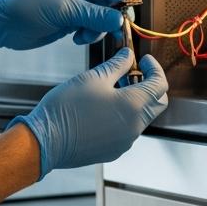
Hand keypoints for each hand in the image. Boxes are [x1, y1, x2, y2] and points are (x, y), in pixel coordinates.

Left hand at [0, 0, 126, 51]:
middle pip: (111, 4)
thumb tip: (120, 20)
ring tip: (81, 35)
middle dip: (108, 21)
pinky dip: (89, 34)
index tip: (123, 22)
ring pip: (103, 18)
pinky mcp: (73, 18)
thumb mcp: (66, 11)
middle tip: (108, 34)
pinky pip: (93, 27)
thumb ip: (96, 15)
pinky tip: (76, 37)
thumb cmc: (28, 9)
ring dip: (97, 30)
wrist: (4, 24)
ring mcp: (78, 4)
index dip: (121, 5)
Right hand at [7, 49, 168, 178]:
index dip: (154, 69)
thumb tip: (128, 55)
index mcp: (135, 106)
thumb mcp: (94, 78)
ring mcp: (126, 141)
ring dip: (137, 101)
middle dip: (150, 85)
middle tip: (132, 73)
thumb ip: (117, 65)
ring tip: (115, 88)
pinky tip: (106, 107)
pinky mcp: (114, 150)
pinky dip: (125, 116)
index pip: (161, 84)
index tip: (144, 61)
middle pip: (157, 102)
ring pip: (143, 117)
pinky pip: (128, 130)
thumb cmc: (68, 108)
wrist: (46, 141)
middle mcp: (136, 126)